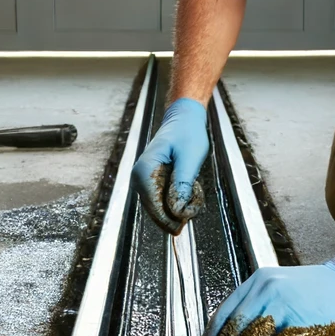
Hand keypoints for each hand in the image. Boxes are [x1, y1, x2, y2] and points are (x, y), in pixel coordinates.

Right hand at [131, 98, 209, 233]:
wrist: (183, 120)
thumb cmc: (187, 134)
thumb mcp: (190, 158)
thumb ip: (183, 184)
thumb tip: (178, 210)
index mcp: (144, 170)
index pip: (155, 206)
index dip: (172, 215)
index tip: (190, 214)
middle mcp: (138, 178)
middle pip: (156, 211)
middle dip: (178, 212)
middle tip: (196, 202)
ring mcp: (142, 182)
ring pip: (160, 209)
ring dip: (179, 207)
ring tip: (195, 191)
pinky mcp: (149, 184)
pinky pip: (162, 202)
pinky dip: (177, 201)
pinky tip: (189, 188)